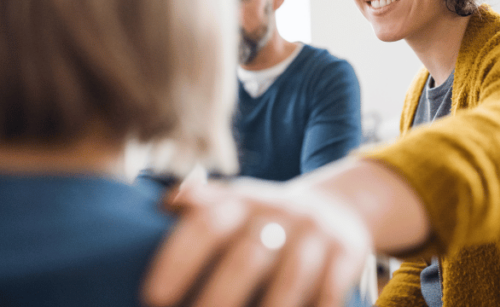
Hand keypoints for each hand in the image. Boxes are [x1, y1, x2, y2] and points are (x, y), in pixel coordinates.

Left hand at [141, 177, 371, 306]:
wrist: (337, 207)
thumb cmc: (266, 219)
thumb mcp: (236, 204)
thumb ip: (200, 206)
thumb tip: (162, 206)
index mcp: (241, 201)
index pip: (206, 225)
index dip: (178, 260)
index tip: (153, 298)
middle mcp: (279, 211)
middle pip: (247, 256)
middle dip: (218, 298)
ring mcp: (314, 232)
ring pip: (290, 277)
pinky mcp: (346, 252)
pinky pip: (330, 290)